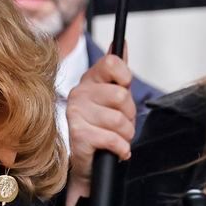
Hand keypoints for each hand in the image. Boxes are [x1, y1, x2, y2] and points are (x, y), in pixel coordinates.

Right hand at [64, 54, 136, 198]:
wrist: (88, 162)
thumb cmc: (102, 127)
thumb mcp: (113, 97)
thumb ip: (118, 71)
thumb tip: (121, 44)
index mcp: (89, 80)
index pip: (111, 63)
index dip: (125, 78)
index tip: (124, 90)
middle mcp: (79, 93)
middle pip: (121, 96)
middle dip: (129, 115)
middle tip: (121, 124)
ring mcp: (76, 114)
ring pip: (119, 120)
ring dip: (126, 135)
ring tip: (117, 138)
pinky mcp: (78, 135)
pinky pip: (113, 139)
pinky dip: (121, 149)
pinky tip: (116, 150)